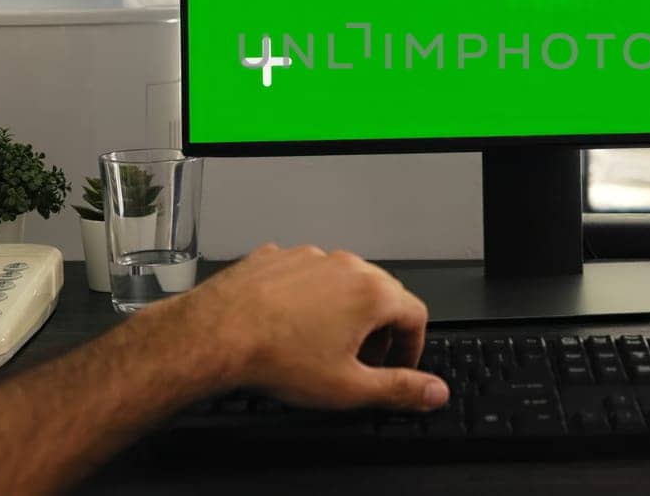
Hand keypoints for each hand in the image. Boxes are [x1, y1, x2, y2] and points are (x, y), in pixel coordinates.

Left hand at [175, 244, 447, 412]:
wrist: (215, 334)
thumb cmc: (277, 356)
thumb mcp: (349, 387)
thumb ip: (399, 389)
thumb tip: (433, 391)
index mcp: (370, 292)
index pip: (416, 314)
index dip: (412, 346)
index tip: (399, 365)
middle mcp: (343, 265)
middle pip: (381, 293)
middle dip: (380, 329)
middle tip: (363, 360)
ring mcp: (308, 257)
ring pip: (341, 282)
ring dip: (343, 310)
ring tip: (321, 344)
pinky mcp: (276, 257)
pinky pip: (305, 276)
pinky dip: (307, 297)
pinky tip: (289, 325)